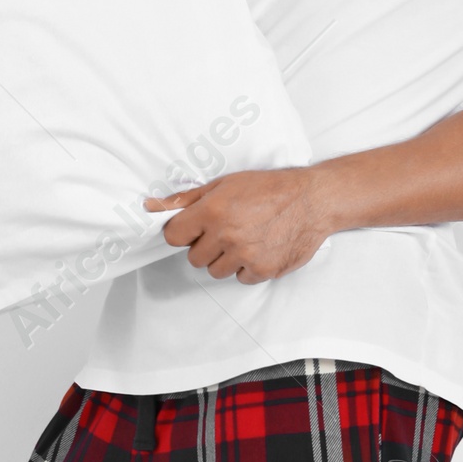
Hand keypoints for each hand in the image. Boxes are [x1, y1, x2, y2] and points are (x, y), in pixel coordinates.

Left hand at [146, 167, 329, 283]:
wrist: (312, 200)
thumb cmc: (269, 187)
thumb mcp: (224, 183)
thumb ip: (185, 199)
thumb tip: (150, 206)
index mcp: (213, 210)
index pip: (173, 236)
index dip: (183, 232)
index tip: (196, 227)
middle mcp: (226, 235)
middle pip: (194, 257)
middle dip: (206, 246)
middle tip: (227, 230)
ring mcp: (245, 255)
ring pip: (215, 271)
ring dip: (225, 259)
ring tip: (244, 238)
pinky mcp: (263, 270)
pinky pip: (241, 278)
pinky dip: (248, 267)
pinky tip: (260, 248)